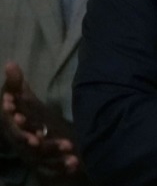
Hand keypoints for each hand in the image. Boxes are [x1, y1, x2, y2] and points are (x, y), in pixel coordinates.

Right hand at [1, 62, 81, 179]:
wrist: (42, 145)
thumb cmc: (29, 118)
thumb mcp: (23, 100)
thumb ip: (16, 85)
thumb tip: (10, 63)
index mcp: (14, 126)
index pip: (9, 121)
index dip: (10, 114)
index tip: (13, 107)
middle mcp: (21, 141)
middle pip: (21, 141)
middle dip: (27, 138)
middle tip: (36, 139)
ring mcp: (33, 155)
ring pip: (39, 155)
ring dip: (52, 150)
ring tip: (67, 146)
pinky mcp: (47, 165)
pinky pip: (54, 168)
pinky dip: (63, 166)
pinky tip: (74, 164)